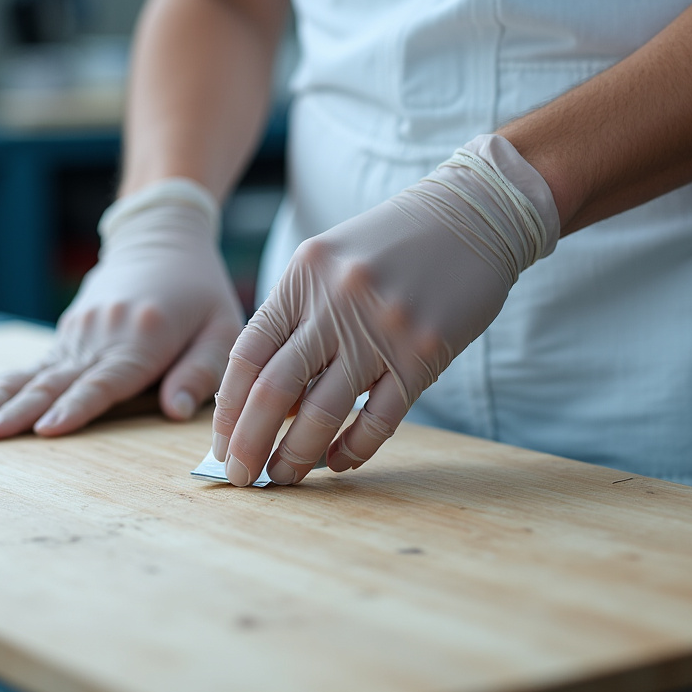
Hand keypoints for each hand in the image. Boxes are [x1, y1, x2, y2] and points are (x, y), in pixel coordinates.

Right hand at [0, 179, 242, 441]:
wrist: (161, 240)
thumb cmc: (199, 292)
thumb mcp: (221, 327)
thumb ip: (200, 371)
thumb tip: (176, 412)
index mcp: (139, 337)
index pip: (102, 381)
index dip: (75, 407)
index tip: (44, 429)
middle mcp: (95, 338)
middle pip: (44, 383)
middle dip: (3, 414)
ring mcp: (70, 339)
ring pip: (15, 378)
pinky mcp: (58, 343)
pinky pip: (12, 373)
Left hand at [211, 136, 559, 484]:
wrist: (472, 214)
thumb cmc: (392, 244)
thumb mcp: (329, 263)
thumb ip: (296, 319)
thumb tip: (267, 402)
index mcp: (302, 276)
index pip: (248, 353)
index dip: (228, 407)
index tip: (219, 443)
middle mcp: (336, 302)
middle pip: (274, 388)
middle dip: (249, 442)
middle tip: (238, 476)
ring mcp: (381, 329)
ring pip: (323, 411)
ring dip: (296, 454)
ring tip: (283, 478)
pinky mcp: (424, 354)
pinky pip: (379, 418)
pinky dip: (353, 448)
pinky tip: (336, 463)